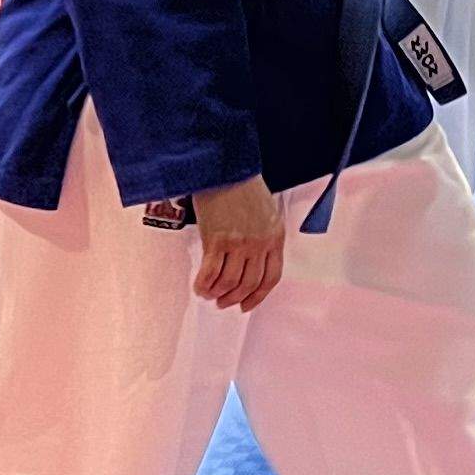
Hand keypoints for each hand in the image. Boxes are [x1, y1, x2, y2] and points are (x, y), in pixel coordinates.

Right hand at [189, 173, 285, 309]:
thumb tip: (250, 263)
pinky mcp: (217, 240)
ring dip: (218, 294)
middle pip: (249, 284)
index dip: (258, 296)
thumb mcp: (266, 212)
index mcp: (275, 236)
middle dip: (235, 299)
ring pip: (230, 283)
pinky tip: (199, 287)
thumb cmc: (242, 186)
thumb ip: (264, 237)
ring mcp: (239, 243)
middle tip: (224, 303)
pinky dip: (204, 285)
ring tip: (209, 295)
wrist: (224, 169)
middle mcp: (260, 243)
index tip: (246, 305)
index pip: (271, 277)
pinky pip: (210, 273)